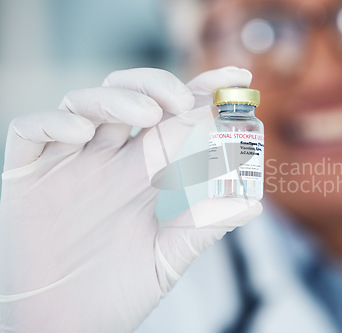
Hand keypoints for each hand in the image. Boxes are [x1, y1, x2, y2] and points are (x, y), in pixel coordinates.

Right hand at [0, 67, 261, 332]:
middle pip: (131, 99)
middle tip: (184, 101)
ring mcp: (67, 165)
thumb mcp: (168, 257)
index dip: (204, 94)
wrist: (65, 329)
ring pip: (84, 104)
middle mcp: (107, 162)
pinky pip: (31, 131)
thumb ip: (204, 226)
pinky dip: (55, 123)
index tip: (238, 79)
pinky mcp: (27, 177)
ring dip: (116, 99)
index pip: (174, 120)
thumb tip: (254, 203)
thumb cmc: (115, 293)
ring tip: (147, 116)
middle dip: (159, 87)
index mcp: (142, 175)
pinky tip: (83, 134)